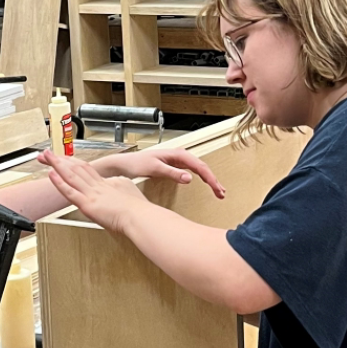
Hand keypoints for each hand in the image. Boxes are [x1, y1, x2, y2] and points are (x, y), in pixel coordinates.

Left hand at [39, 152, 148, 233]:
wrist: (139, 216)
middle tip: (51, 152)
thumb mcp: (129, 191)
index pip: (87, 170)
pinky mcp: (88, 205)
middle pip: (77, 169)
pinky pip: (70, 192)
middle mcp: (98, 186)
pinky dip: (60, 183)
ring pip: (71, 176)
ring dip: (58, 165)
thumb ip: (120, 186)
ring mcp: (92, 194)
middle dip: (63, 160)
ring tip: (47, 156)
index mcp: (108, 183)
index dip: (75, 163)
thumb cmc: (138, 209)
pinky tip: (51, 174)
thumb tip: (117, 182)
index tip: (66, 157)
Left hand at [91, 149, 225, 198]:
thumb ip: (172, 173)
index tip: (217, 188)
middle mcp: (179, 155)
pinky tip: (206, 185)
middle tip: (221, 193)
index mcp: (177, 154)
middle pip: (202, 167)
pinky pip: (193, 171)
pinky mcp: (175, 166)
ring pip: (199, 169)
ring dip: (209, 180)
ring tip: (219, 191)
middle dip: (213, 180)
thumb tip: (189, 178)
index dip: (210, 178)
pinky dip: (201, 179)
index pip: (199, 166)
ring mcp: (177, 161)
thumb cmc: (136, 164)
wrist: (124, 164)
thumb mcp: (154, 169)